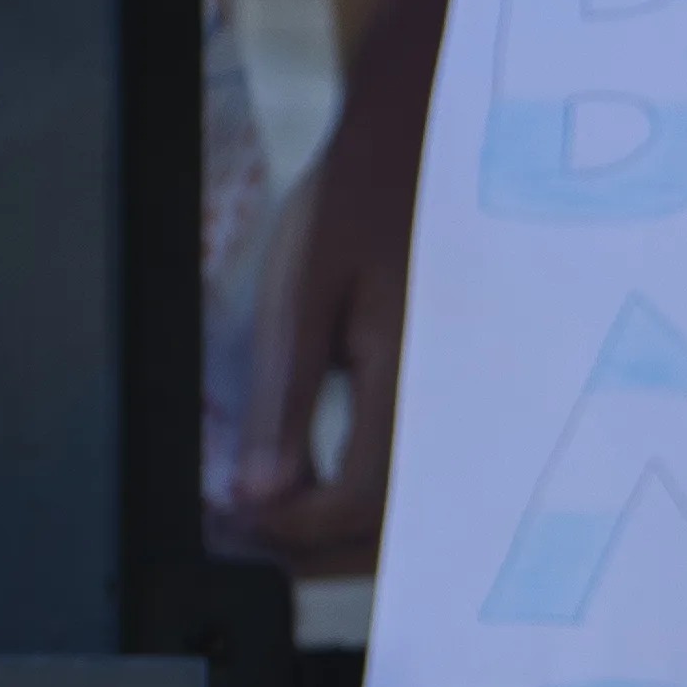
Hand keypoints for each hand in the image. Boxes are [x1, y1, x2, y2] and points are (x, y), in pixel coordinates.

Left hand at [228, 70, 426, 572]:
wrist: (428, 147)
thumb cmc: (362, 203)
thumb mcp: (304, 291)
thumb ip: (285, 396)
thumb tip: (256, 494)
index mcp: (412, 390)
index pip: (347, 506)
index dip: (280, 525)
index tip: (222, 511)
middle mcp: (453, 420)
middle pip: (380, 534)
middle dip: (301, 540)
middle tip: (229, 518)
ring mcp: (464, 418)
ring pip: (399, 518)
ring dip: (329, 527)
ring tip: (260, 500)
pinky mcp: (457, 407)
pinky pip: (411, 480)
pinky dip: (358, 497)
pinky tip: (309, 473)